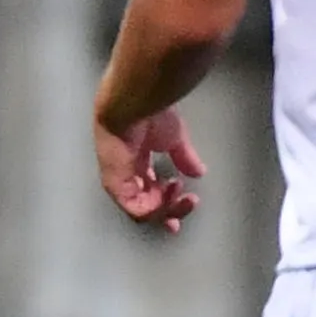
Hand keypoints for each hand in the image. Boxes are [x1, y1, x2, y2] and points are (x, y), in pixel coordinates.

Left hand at [97, 108, 203, 234]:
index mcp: (136, 161)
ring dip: (167, 209)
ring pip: (143, 210)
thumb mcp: (174, 138)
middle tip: (189, 203)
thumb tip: (199, 172)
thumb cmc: (149, 115)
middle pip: (147, 204)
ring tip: (183, 197)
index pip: (151, 189)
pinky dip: (156, 209)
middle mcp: (126, 174)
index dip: (170, 199)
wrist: (132, 106)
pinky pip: (135, 209)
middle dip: (171, 209)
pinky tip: (170, 197)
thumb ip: (185, 157)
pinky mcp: (116, 187)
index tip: (189, 199)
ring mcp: (119, 182)